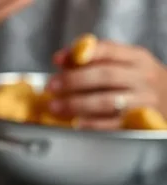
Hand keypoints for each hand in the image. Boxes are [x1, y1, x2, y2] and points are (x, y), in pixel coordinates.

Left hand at [47, 41, 166, 128]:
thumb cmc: (134, 83)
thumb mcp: (120, 65)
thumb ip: (90, 60)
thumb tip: (60, 59)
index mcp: (136, 58)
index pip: (108, 50)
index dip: (81, 54)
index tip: (58, 60)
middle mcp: (143, 77)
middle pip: (106, 75)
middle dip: (74, 81)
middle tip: (52, 86)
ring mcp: (143, 100)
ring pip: (107, 101)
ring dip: (77, 104)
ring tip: (56, 106)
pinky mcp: (139, 122)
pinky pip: (112, 123)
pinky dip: (91, 123)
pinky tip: (75, 123)